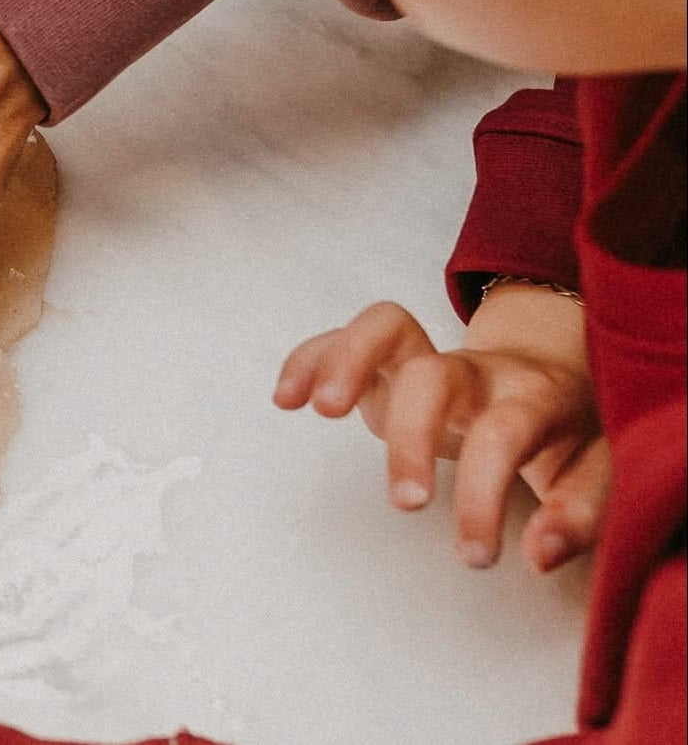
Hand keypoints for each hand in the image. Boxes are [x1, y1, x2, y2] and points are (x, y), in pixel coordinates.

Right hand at [275, 290, 605, 572]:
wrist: (554, 367)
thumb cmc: (569, 431)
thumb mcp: (597, 472)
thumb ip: (579, 513)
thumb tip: (537, 554)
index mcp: (533, 395)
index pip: (503, 434)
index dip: (484, 495)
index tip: (474, 556)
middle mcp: (476, 367)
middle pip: (434, 375)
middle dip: (409, 436)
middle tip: (406, 504)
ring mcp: (430, 353)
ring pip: (386, 326)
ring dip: (347, 360)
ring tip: (319, 409)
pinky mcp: (392, 357)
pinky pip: (345, 336)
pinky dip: (312, 357)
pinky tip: (285, 396)